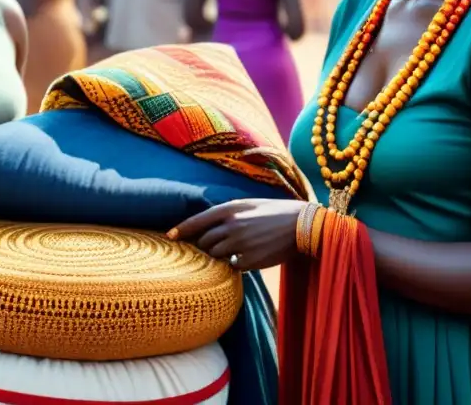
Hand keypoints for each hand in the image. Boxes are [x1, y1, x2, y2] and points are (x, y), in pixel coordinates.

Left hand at [168, 199, 306, 270]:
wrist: (301, 225)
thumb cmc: (275, 212)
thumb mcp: (250, 205)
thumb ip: (229, 214)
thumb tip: (209, 228)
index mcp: (231, 209)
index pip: (199, 221)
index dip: (182, 229)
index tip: (170, 236)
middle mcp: (232, 226)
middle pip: (204, 242)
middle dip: (206, 245)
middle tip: (215, 246)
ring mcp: (239, 244)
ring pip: (215, 255)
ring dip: (219, 255)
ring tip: (235, 250)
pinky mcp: (248, 261)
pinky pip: (232, 266)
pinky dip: (235, 264)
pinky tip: (249, 256)